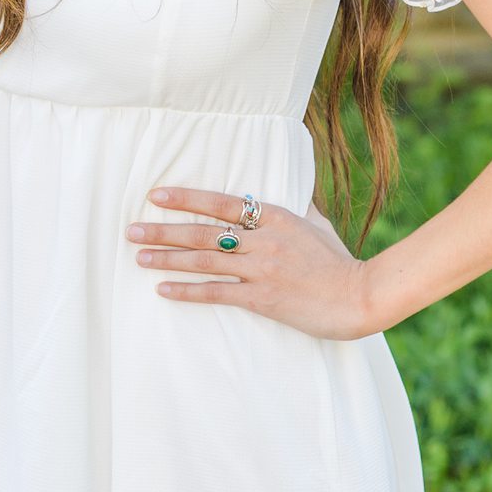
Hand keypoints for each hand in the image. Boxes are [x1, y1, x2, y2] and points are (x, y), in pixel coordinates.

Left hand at [128, 186, 379, 339]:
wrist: (360, 296)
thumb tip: (287, 193)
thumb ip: (295, 209)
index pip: (221, 202)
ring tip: (139, 256)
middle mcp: (263, 240)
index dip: (186, 198)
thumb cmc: (339, 261)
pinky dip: (188, 290)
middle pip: (204, 231)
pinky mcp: (262, 298)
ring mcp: (262, 268)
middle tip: (132, 229)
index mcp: (275, 217)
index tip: (156, 195)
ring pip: (204, 260)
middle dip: (164, 230)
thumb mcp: (317, 224)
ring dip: (168, 258)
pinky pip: (217, 292)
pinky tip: (164, 289)